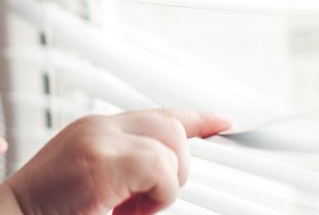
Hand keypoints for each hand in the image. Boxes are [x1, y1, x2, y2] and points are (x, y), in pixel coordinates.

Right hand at [0, 108, 232, 214]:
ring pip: (170, 148)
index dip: (198, 118)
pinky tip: (128, 212)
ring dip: (162, 188)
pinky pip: (159, 169)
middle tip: (142, 206)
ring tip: (128, 211)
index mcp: (96, 131)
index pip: (158, 114)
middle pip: (172, 128)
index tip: (224, 121)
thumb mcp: (95, 187)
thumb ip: (125, 172)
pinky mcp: (100, 162)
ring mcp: (98, 140)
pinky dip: (156, 197)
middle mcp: (98, 127)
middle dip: (174, 170)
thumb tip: (164, 175)